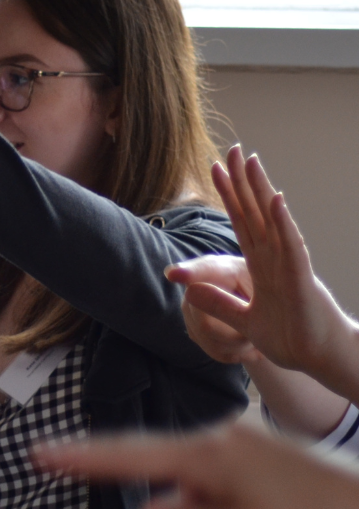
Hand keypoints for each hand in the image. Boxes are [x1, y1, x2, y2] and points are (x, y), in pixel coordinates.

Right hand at [33, 425, 358, 508]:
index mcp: (209, 457)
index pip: (129, 456)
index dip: (83, 457)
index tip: (44, 453)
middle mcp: (217, 436)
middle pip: (155, 458)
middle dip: (134, 478)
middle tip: (115, 484)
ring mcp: (236, 437)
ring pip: (189, 471)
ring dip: (195, 502)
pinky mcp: (252, 445)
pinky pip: (212, 469)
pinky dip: (212, 495)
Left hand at [166, 145, 358, 400]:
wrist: (321, 360)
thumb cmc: (291, 339)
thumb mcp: (243, 321)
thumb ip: (218, 304)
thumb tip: (187, 288)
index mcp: (262, 266)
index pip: (241, 223)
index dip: (229, 196)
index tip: (215, 169)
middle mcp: (276, 258)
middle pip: (255, 213)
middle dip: (243, 182)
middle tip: (233, 148)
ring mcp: (290, 266)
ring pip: (272, 221)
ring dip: (260, 191)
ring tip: (252, 161)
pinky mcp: (301, 279)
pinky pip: (291, 246)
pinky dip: (282, 223)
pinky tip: (275, 199)